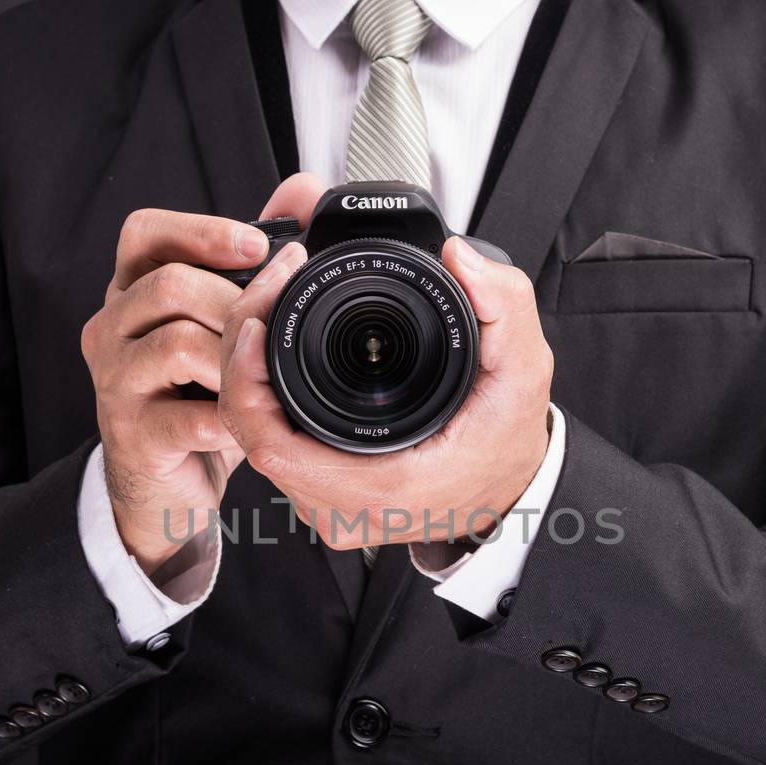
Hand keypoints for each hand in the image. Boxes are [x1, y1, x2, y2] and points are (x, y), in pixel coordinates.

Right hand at [81, 177, 322, 573]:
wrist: (167, 483)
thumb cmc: (199, 395)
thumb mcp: (224, 327)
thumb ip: (254, 264)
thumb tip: (303, 191)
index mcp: (132, 292)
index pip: (144, 235)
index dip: (200, 231)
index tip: (257, 243)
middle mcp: (111, 328)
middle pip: (169, 285)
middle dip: (235, 300)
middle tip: (278, 323)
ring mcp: (115, 381)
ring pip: (178, 344)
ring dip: (236, 359)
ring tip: (264, 378)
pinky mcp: (132, 434)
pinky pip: (190, 415)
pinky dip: (231, 419)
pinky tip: (249, 425)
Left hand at [218, 222, 554, 549]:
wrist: (515, 485)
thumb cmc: (512, 434)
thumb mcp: (524, 365)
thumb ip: (502, 304)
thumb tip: (458, 255)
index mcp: (383, 485)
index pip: (271, 442)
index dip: (246, 378)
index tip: (256, 317)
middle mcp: (346, 509)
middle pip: (250, 434)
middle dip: (241, 354)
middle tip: (266, 289)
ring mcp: (331, 508)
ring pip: (254, 440)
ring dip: (248, 372)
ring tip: (268, 306)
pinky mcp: (326, 498)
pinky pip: (272, 447)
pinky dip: (262, 394)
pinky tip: (274, 347)